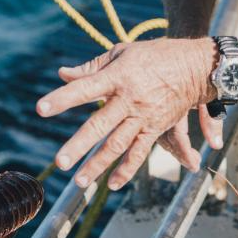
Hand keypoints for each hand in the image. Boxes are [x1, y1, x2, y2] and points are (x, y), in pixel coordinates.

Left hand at [36, 38, 219, 189]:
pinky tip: (112, 184)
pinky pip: (139, 152)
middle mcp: (129, 99)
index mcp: (117, 77)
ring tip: (80, 182)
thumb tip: (62, 74)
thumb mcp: (122, 53)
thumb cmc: (154, 56)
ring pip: (118, 145)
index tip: (41, 109)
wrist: (195, 66)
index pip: (84, 88)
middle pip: (100, 125)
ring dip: (98, 165)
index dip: (62, 98)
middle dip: (79, 145)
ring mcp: (143, 117)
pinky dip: (126, 169)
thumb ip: (91, 67)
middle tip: (60, 162)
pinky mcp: (155, 128)